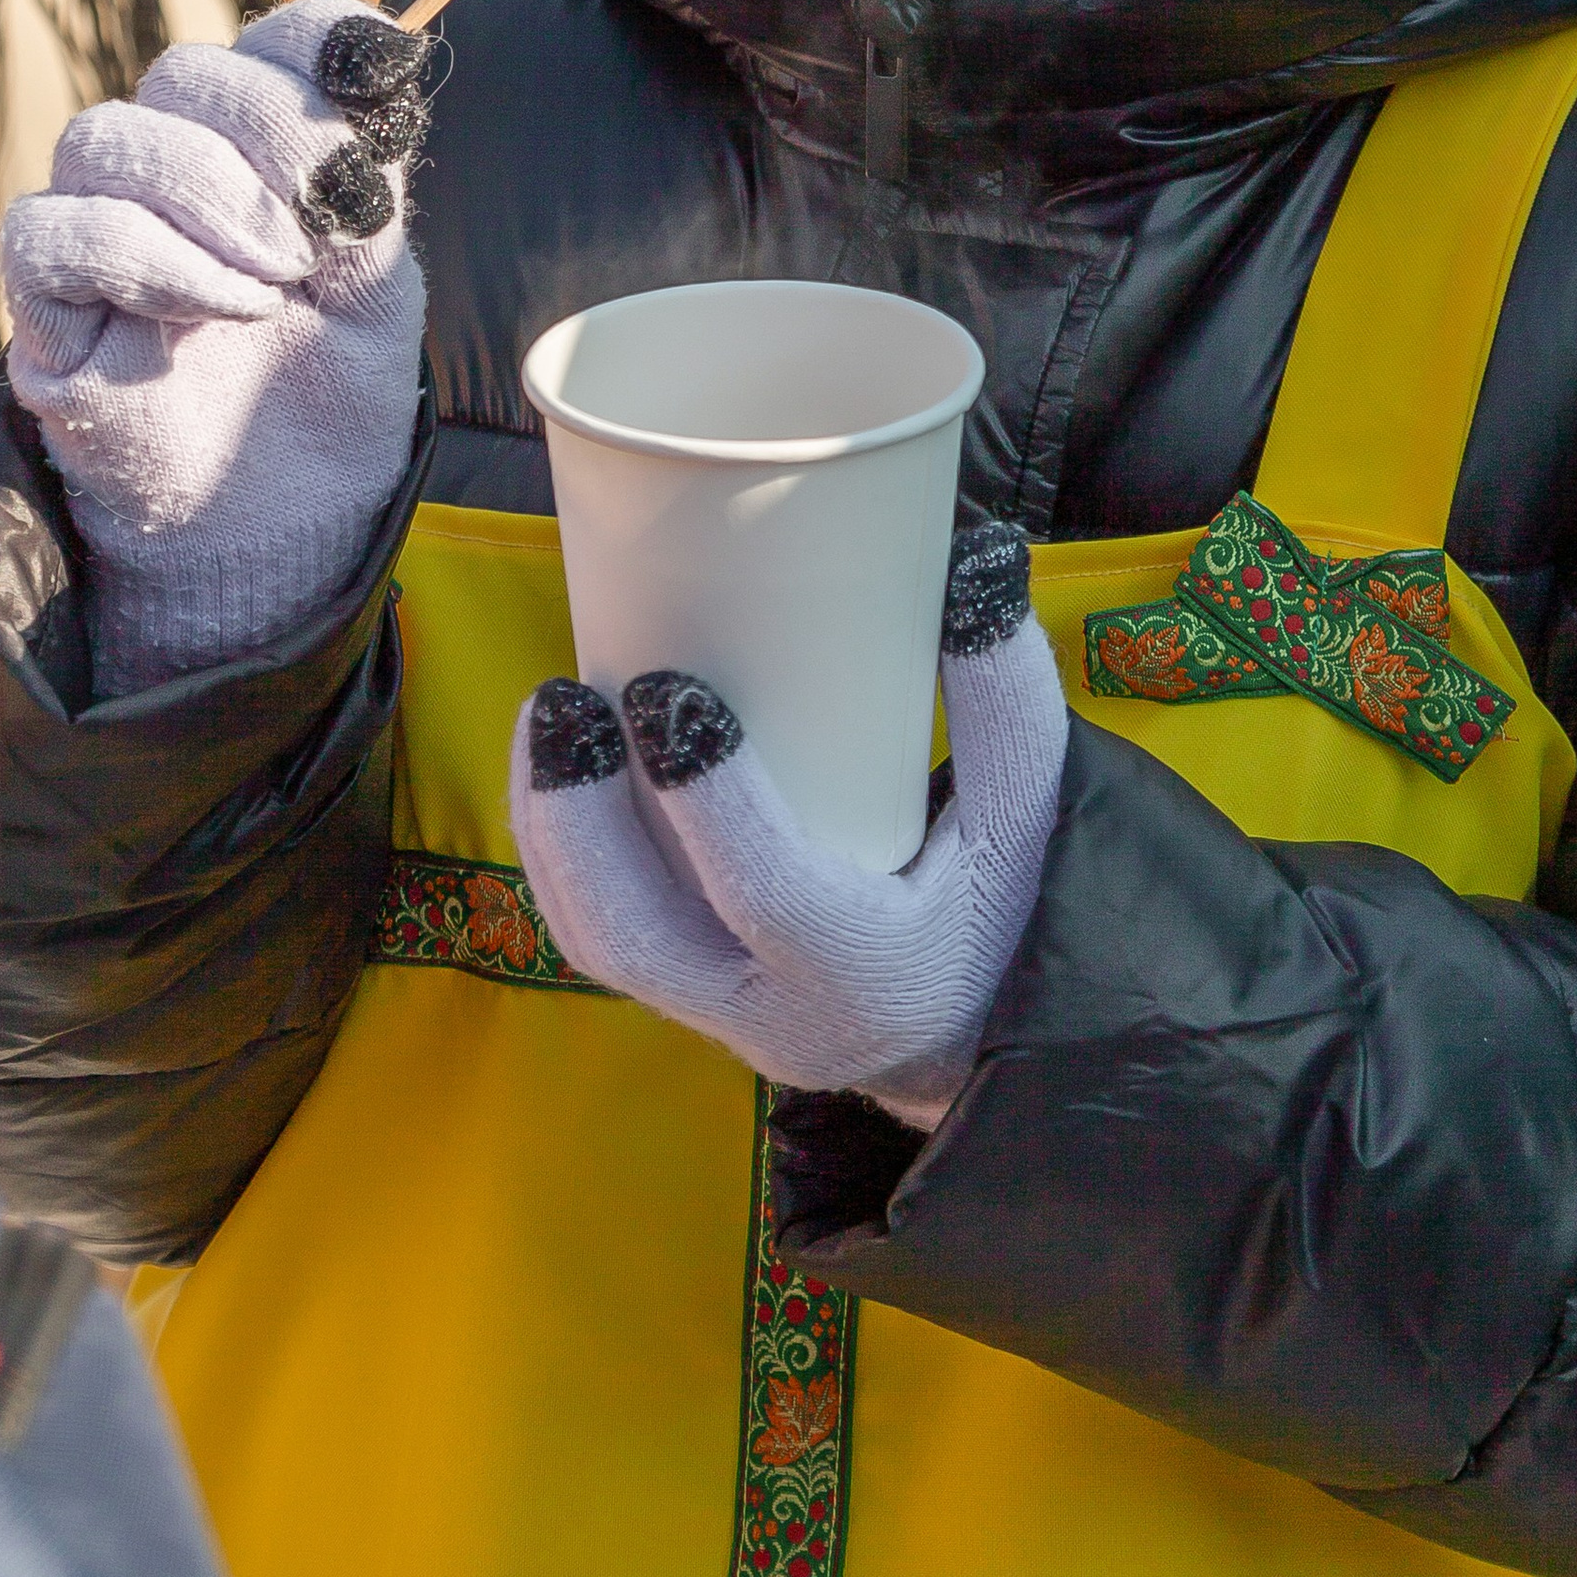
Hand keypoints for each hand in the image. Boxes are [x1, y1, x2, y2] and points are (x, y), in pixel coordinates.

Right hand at [0, 1, 433, 688]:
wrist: (284, 518)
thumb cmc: (330, 389)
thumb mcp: (377, 282)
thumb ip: (367, 179)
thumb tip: (374, 65)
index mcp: (263, 142)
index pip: (274, 36)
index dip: (318, 47)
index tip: (372, 93)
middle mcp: (174, 166)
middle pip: (182, 73)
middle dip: (263, 134)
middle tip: (313, 238)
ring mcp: (100, 228)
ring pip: (103, 139)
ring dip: (203, 196)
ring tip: (273, 284)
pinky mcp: (47, 309)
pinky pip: (50, 233)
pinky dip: (145, 256)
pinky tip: (220, 309)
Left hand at [512, 524, 1065, 1126]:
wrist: (980, 1025)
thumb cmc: (1005, 906)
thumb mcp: (1029, 810)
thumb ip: (1004, 691)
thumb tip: (973, 552)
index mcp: (869, 974)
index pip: (765, 896)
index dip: (704, 800)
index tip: (664, 687)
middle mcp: (774, 1017)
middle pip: (633, 939)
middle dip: (578, 820)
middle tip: (563, 702)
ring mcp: (718, 1019)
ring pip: (597, 943)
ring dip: (553, 830)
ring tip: (548, 712)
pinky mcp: (690, 998)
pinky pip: (600, 939)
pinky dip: (565, 854)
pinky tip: (561, 768)